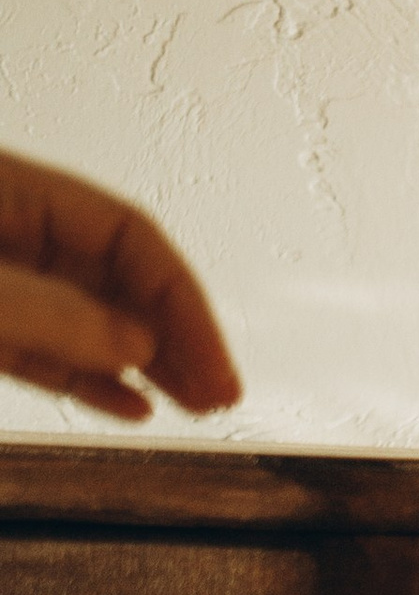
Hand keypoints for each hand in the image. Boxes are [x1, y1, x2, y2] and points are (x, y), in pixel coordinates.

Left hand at [0, 149, 239, 422]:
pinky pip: (46, 355)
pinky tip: (133, 405)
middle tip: (220, 391)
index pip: (126, 234)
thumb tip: (135, 342)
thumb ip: (51, 312)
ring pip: (86, 322)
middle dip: (176, 336)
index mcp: (7, 189)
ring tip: (198, 404)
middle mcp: (5, 230)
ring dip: (147, 365)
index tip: (217, 365)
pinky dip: (93, 382)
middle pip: (116, 277)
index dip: (182, 301)